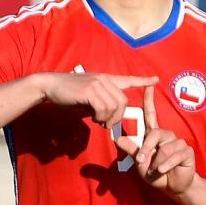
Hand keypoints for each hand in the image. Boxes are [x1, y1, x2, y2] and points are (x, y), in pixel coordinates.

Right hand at [40, 73, 157, 128]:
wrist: (50, 86)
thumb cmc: (68, 94)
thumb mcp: (88, 99)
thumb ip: (100, 104)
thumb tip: (107, 116)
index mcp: (105, 80)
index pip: (127, 79)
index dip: (142, 80)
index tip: (155, 79)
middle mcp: (104, 79)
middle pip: (123, 101)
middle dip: (118, 116)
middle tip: (107, 125)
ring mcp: (97, 83)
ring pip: (114, 105)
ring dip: (108, 119)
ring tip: (99, 122)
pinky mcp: (89, 89)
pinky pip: (103, 107)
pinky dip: (101, 117)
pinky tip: (94, 119)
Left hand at [115, 86, 195, 196]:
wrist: (173, 187)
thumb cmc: (156, 173)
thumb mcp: (140, 163)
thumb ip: (131, 150)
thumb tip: (117, 138)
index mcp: (154, 135)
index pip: (151, 114)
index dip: (149, 100)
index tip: (148, 86)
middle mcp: (166, 135)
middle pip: (155, 133)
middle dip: (146, 148)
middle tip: (141, 161)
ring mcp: (178, 142)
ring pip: (164, 147)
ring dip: (157, 161)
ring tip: (156, 170)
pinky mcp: (187, 151)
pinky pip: (174, 155)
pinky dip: (166, 165)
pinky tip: (163, 170)